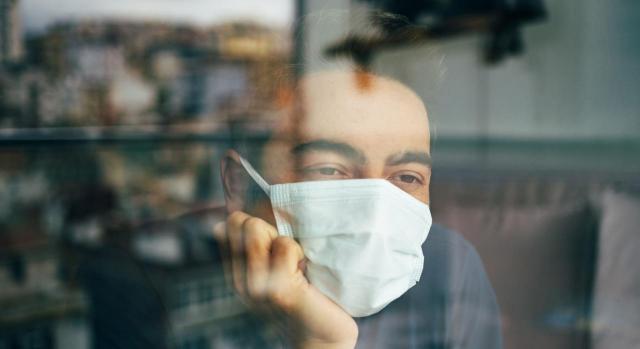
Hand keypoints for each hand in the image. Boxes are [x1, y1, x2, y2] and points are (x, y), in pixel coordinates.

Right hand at [213, 211, 357, 348]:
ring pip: (256, 229)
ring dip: (283, 239)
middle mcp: (240, 282)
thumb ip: (255, 249)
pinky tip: (305, 271)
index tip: (274, 242)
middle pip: (240, 222)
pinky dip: (298, 251)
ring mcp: (256, 286)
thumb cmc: (305, 298)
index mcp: (236, 275)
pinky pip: (284, 245)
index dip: (253, 221)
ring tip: (297, 263)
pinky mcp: (278, 289)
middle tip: (288, 254)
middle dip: (267, 228)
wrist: (321, 339)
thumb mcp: (272, 272)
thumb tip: (223, 224)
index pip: (228, 225)